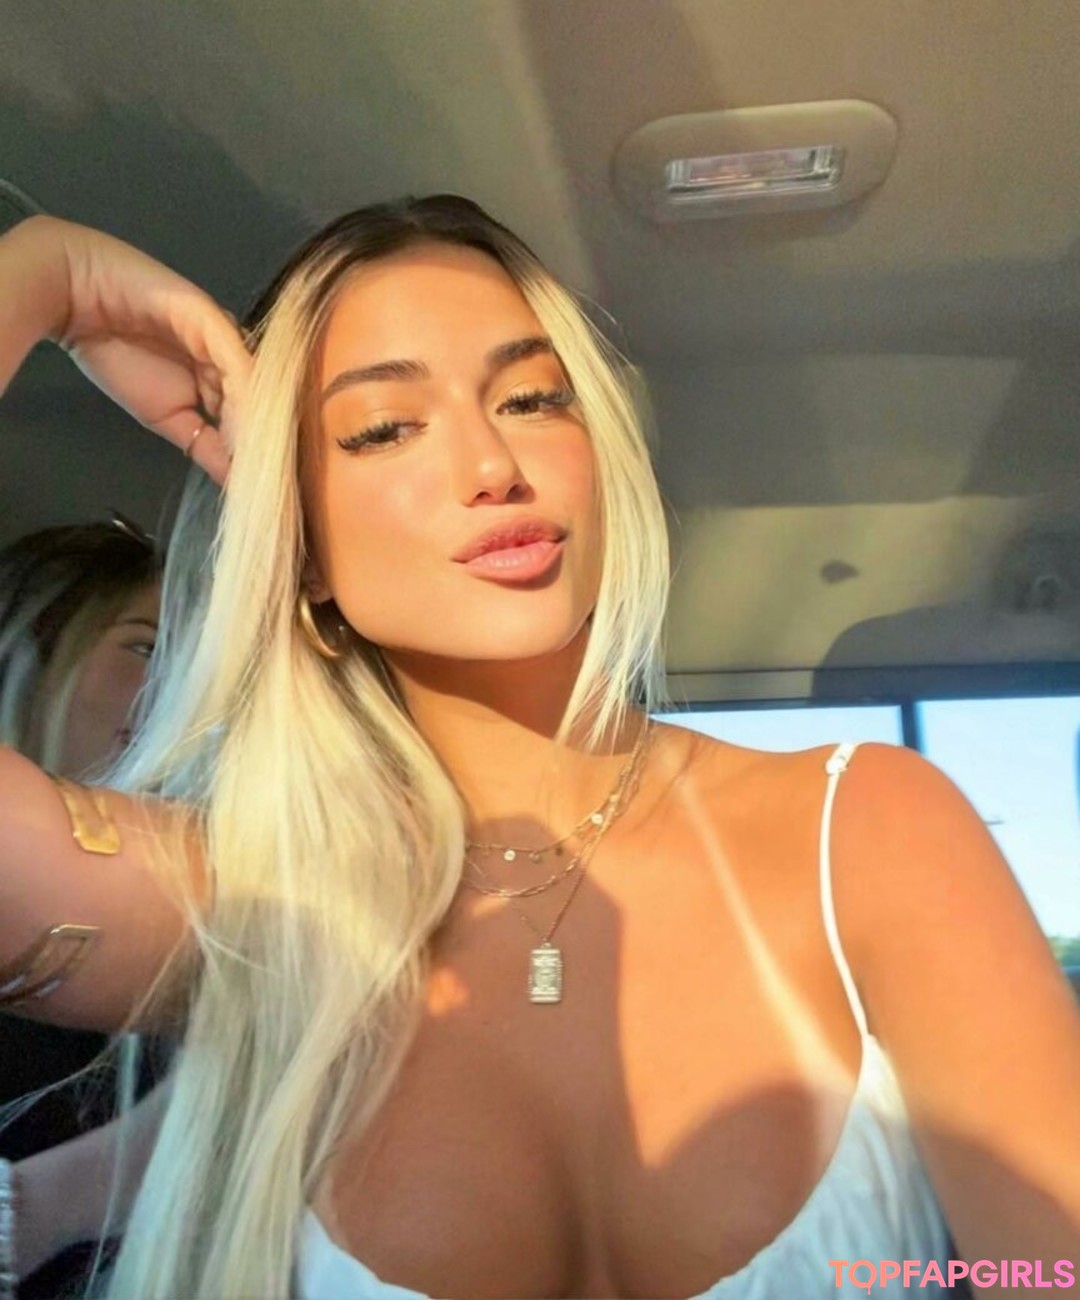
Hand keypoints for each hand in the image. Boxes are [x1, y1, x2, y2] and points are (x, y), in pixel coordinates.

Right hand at [36, 216, 251, 483]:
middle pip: (263, 400)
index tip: (267, 483)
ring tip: (261, 459)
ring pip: (256, 384)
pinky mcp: (214, 320)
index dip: (260, 448)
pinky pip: (236, 361)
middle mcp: (230, 357)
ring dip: (260, 423)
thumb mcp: (166, 418)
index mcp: (221, 378)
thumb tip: (234, 483)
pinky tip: (245, 424)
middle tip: (275, 477)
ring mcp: (226, 337)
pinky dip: (243, 394)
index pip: (253, 416)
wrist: (77, 298)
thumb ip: (204, 446)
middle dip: (269, 439)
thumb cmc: (114, 352)